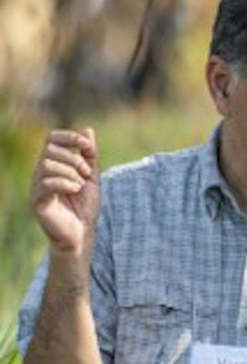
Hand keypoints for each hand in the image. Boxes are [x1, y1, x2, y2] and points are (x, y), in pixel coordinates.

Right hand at [30, 129, 100, 254]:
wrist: (81, 234)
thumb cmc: (84, 207)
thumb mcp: (92, 177)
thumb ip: (89, 156)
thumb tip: (87, 129)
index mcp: (53, 165)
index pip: (52, 139)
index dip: (70, 138)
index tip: (88, 147)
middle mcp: (41, 173)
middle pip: (50, 150)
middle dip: (73, 158)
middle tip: (86, 173)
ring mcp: (37, 186)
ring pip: (47, 165)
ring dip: (70, 172)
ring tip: (80, 184)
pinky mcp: (37, 201)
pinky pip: (46, 183)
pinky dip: (65, 183)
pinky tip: (75, 190)